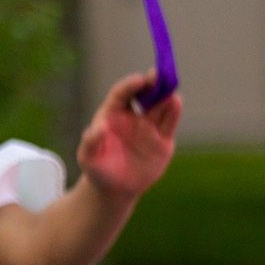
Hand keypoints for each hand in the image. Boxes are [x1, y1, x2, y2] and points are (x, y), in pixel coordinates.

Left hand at [78, 72, 178, 202]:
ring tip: (170, 88)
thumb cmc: (97, 169)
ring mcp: (149, 128)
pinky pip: (169, 124)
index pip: (122, 94)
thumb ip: (90, 142)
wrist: (114, 189)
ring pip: (160, 106)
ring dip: (166, 95)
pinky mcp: (162, 141)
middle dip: (152, 83)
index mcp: (113, 114)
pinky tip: (176, 102)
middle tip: (159, 74)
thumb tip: (99, 128)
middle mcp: (133, 117)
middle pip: (144, 95)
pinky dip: (174, 112)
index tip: (139, 80)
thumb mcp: (87, 157)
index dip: (131, 85)